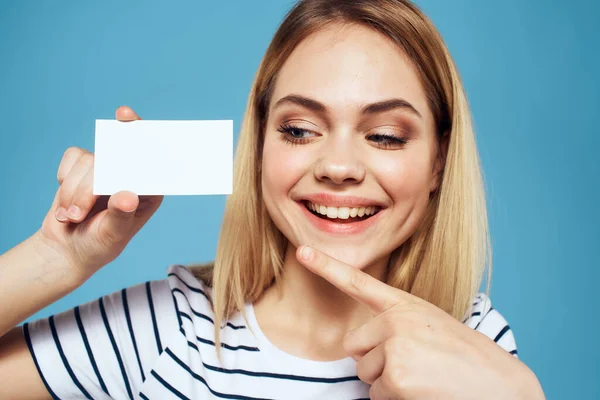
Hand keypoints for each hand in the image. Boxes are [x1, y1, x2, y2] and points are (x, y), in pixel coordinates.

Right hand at [36, 106, 163, 280]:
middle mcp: (131, 173)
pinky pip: (72, 157)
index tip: (126, 116)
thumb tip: (127, 195)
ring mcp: (107, 167)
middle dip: (92, 185)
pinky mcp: (84, 165)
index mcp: (149, 188)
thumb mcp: (113, 235)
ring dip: (75, 193)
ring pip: (89, 160)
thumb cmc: (98, 245)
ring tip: (73, 217)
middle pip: (115, 154)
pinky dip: (64, 182)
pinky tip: (67, 204)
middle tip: (83, 208)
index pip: (151, 155)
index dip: (140, 132)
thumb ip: (121, 215)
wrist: (67, 249)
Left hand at [296, 245, 544, 399]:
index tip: (303, 252)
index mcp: (406, 306)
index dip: (327, 266)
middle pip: (357, 348)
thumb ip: (398, 326)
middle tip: (416, 367)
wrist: (503, 386)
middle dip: (377, 363)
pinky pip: (377, 397)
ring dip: (390, 385)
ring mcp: (395, 347)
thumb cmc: (468, 360)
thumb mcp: (433, 328)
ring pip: (367, 375)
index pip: (359, 282)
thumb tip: (364, 348)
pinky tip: (426, 394)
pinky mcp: (397, 377)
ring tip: (426, 380)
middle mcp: (396, 321)